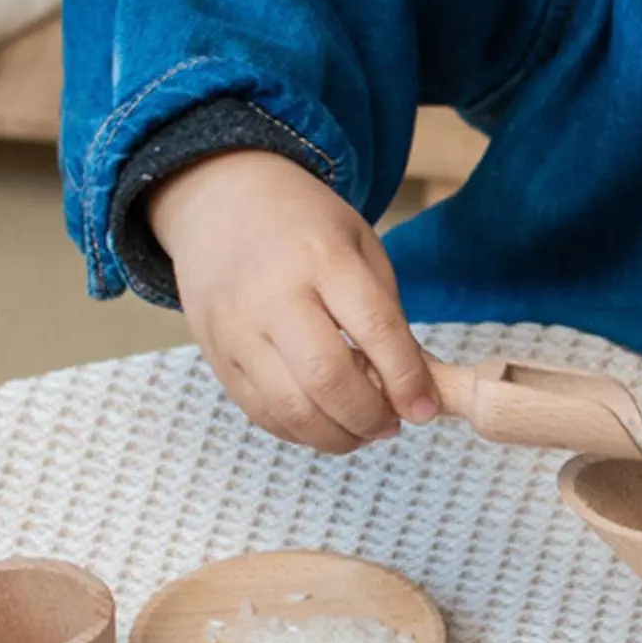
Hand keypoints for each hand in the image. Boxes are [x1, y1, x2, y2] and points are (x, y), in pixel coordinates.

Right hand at [149, 149, 438, 453]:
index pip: (374, 328)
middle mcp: (273, 296)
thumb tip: (411, 388)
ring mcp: (238, 332)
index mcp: (321, 257)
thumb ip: (385, 314)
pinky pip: (264, 415)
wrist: (218, 205)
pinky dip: (302, 432)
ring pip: (292, 409)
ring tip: (361, 431)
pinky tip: (324, 423)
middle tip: (391, 425)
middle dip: (369, 417)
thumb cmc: (301, 228)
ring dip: (337, 437)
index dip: (406, 379)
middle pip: (327, 379)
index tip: (424, 409)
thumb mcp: (358, 245)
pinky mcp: (219, 360)